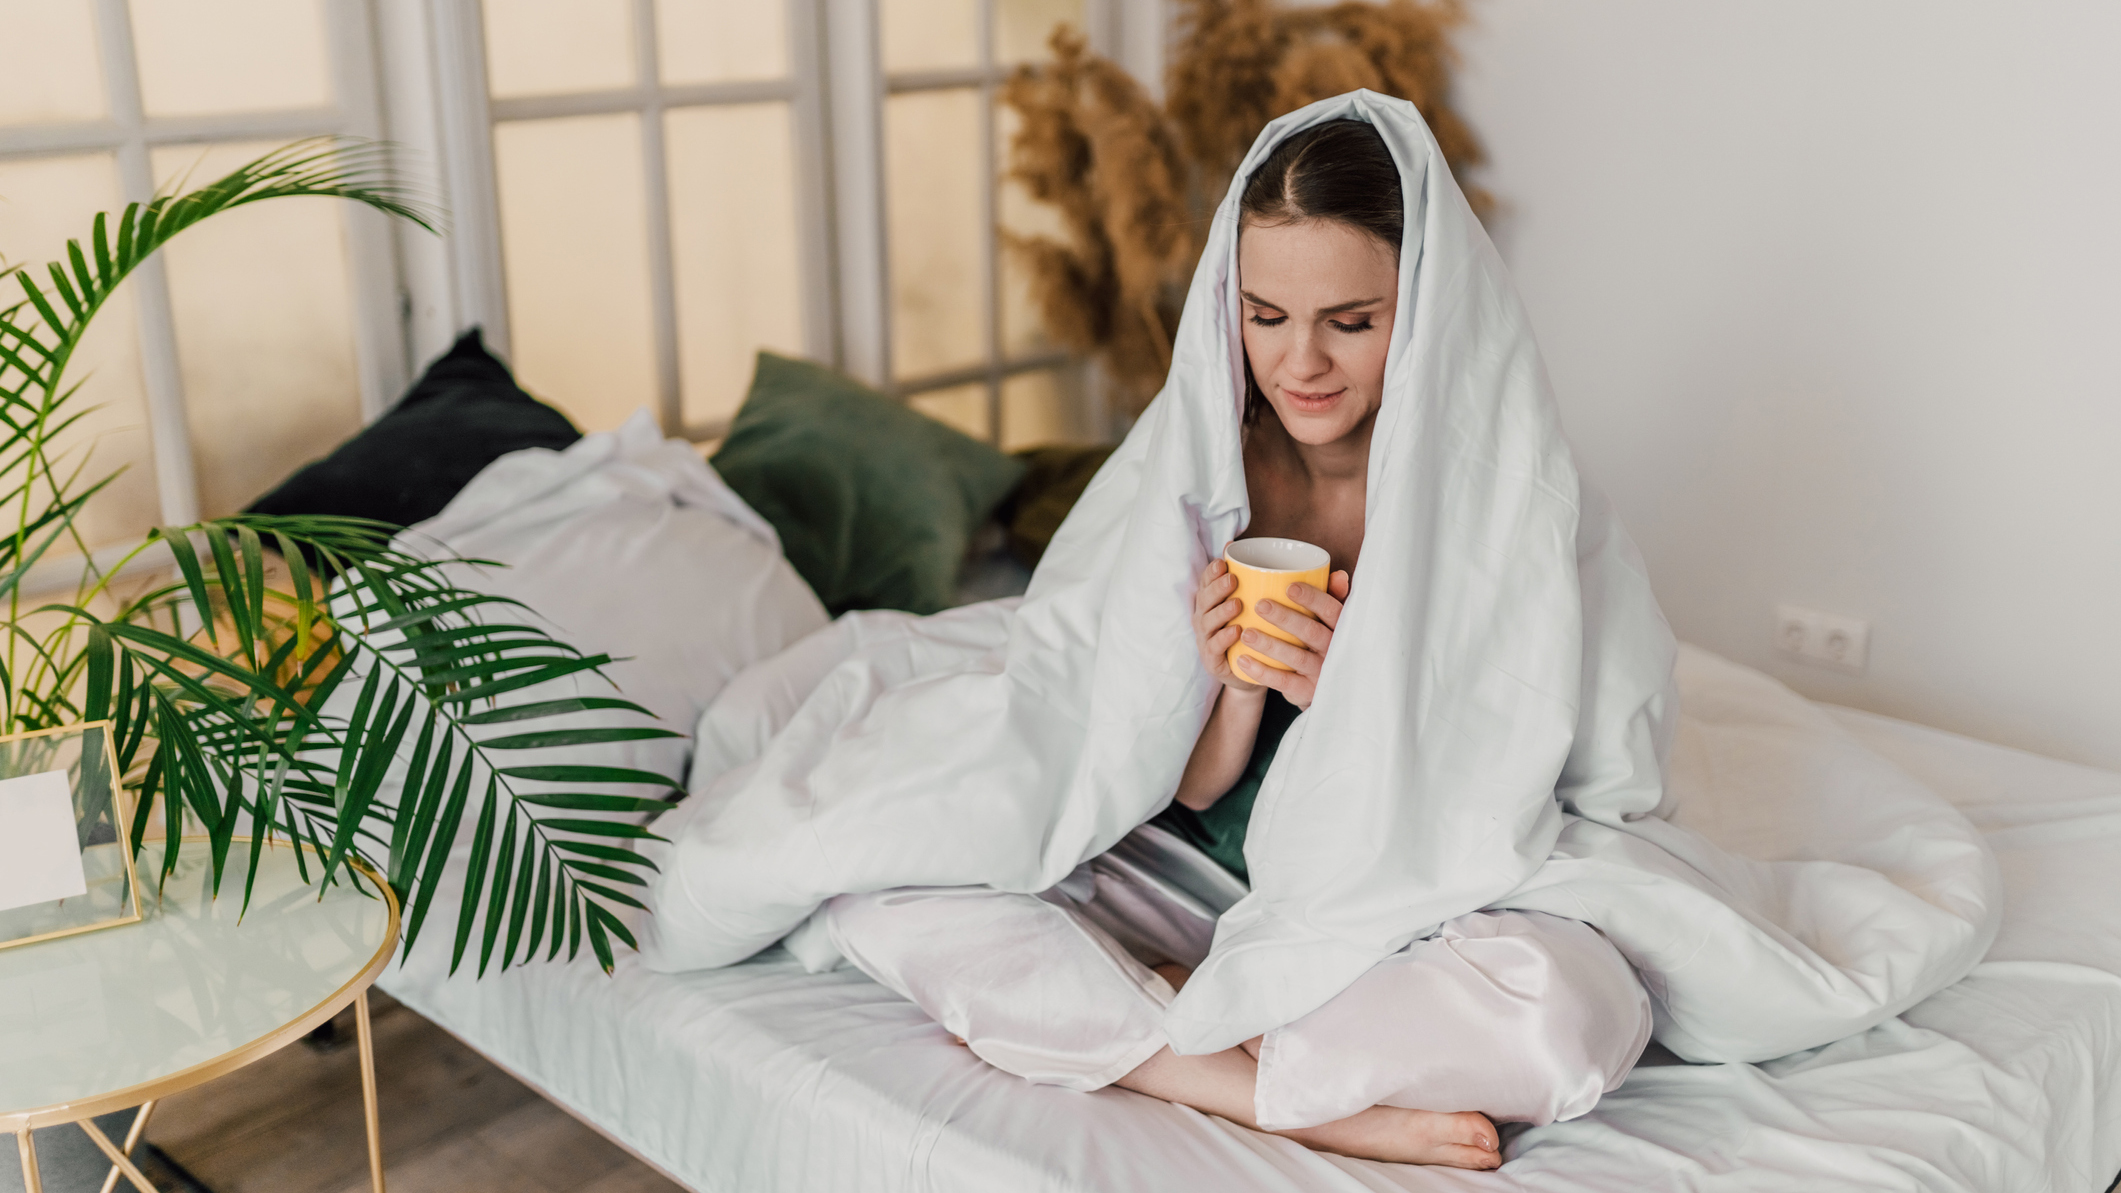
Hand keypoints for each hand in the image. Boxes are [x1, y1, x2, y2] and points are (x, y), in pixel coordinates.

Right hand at [1193, 559, 1261, 692]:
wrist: (1250, 675)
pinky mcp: (1212, 661)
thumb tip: (1246, 549)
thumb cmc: (1250, 634)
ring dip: (1221, 611)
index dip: (1211, 573)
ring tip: (1237, 604)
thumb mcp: (1250, 608)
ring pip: (1207, 622)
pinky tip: (1236, 631)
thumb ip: (1250, 583)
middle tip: (1232, 579)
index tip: (1222, 562)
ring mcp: (1206, 640)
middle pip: (1204, 600)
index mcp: (1211, 603)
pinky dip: (1224, 638)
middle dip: (1217, 588)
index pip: (1206, 583)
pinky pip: (1214, 648)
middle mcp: (1204, 619)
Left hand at [1231, 570, 1349, 710]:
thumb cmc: (1325, 641)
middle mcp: (1335, 650)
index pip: (1332, 610)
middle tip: (1259, 605)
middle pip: (1312, 633)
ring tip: (1246, 633)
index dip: (1313, 598)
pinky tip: (1243, 659)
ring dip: (1270, 645)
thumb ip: (1333, 596)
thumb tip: (1338, 575)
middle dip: (1285, 618)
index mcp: (1342, 628)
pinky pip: (1284, 682)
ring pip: (1296, 657)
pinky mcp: (1307, 691)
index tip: (1289, 587)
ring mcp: (1322, 672)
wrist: (1328, 685)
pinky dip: (1262, 672)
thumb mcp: (1332, 621)